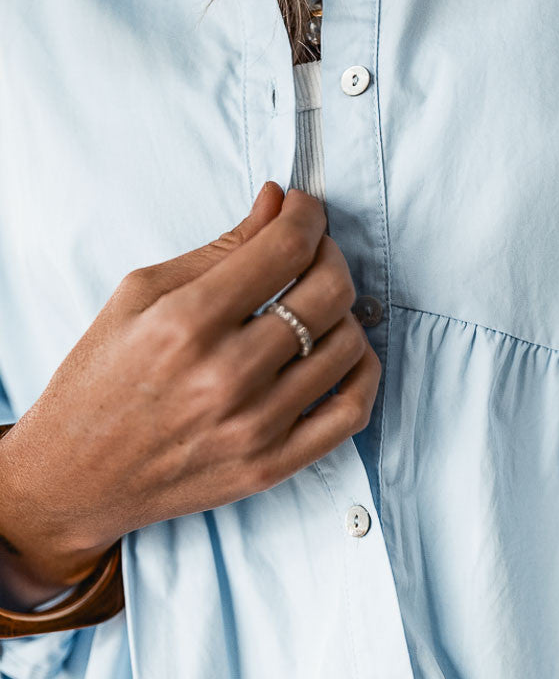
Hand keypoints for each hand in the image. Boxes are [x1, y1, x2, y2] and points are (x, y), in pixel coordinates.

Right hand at [0, 183, 381, 593]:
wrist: (76, 476)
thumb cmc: (101, 380)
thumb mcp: (139, 296)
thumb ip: (218, 249)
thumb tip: (275, 202)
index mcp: (186, 323)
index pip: (286, 248)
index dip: (307, 215)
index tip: (303, 209)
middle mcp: (226, 376)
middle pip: (329, 292)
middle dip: (330, 255)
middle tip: (312, 251)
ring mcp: (255, 426)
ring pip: (348, 346)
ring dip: (343, 312)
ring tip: (315, 306)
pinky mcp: (272, 465)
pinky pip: (352, 411)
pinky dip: (362, 373)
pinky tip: (344, 353)